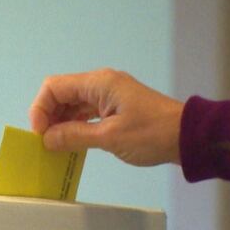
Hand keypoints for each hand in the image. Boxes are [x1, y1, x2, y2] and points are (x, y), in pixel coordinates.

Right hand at [29, 68, 183, 165]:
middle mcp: (101, 84)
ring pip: (72, 104)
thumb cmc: (152, 134)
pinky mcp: (115, 108)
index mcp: (98, 83)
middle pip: (61, 94)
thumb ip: (74, 136)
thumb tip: (47, 139)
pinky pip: (86, 113)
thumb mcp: (109, 138)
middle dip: (48, 117)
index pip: (54, 87)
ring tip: (56, 146)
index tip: (40, 134)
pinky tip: (71, 143)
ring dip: (61, 123)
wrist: (189, 137)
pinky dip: (75, 126)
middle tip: (45, 142)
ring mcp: (109, 95)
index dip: (40, 109)